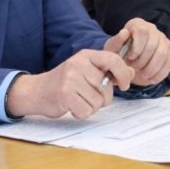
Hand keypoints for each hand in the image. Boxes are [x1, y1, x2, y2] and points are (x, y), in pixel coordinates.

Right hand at [5, 49, 134, 119]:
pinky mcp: (65, 95)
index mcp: (86, 55)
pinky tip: (73, 106)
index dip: (123, 73)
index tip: (125, 84)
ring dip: (91, 106)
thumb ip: (109, 71)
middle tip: (88, 95)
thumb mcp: (87, 71)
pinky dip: (82, 113)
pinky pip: (87, 110)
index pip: (113, 59)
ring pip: (98, 101)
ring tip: (79, 100)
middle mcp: (78, 64)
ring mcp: (70, 79)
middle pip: (107, 87)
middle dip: (103, 97)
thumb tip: (132, 72)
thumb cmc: (66, 82)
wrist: (37, 91)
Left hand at [105, 18, 169, 86]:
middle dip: (143, 61)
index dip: (137, 47)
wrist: (128, 63)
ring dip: (152, 68)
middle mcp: (152, 29)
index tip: (130, 58)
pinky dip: (161, 73)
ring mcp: (163, 39)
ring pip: (163, 53)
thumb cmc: (119, 54)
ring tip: (143, 75)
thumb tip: (124, 32)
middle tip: (135, 69)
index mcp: (137, 24)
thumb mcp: (113, 49)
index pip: (142, 31)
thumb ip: (116, 42)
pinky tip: (152, 78)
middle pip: (153, 44)